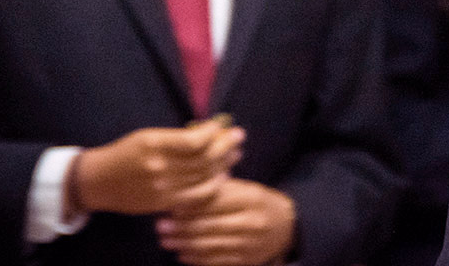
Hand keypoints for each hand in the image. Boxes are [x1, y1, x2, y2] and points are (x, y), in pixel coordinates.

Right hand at [68, 120, 244, 215]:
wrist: (99, 182)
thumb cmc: (124, 153)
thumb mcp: (146, 136)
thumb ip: (174, 137)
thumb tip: (207, 133)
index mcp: (154, 144)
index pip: (194, 140)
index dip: (214, 133)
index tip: (222, 126)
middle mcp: (160, 166)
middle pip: (203, 158)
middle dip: (226, 146)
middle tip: (239, 136)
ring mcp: (163, 188)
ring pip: (203, 177)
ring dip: (224, 164)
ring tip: (235, 154)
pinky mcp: (164, 204)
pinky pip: (195, 197)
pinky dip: (212, 187)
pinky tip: (222, 177)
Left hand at [156, 177, 295, 265]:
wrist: (287, 229)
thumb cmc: (261, 204)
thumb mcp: (247, 189)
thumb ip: (222, 190)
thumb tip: (187, 191)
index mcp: (250, 198)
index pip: (215, 201)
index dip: (191, 204)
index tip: (170, 205)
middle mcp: (250, 222)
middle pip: (209, 225)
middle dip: (182, 227)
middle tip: (160, 225)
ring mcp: (248, 244)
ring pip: (210, 245)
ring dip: (184, 244)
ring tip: (166, 240)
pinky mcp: (245, 260)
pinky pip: (216, 261)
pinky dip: (197, 259)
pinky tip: (183, 255)